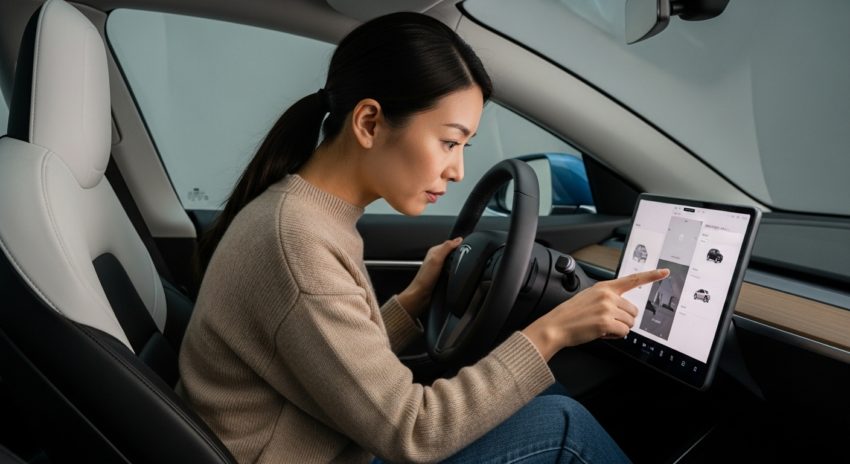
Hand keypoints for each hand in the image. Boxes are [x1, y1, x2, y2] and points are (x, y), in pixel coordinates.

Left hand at [397, 237, 463, 317]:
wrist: (421, 294)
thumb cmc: (425, 278)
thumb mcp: (436, 259)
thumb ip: (446, 247)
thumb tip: (458, 239)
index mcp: (435, 251)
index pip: (451, 243)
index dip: (459, 244)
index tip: (467, 247)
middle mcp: (437, 258)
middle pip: (453, 252)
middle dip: (460, 254)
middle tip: (466, 257)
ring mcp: (440, 267)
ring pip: (454, 262)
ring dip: (458, 264)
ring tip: (462, 266)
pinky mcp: (443, 275)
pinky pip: (453, 270)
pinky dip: (456, 271)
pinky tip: (458, 273)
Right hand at [522, 268, 669, 360]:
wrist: (556, 326)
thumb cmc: (570, 314)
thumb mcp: (588, 297)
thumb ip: (607, 298)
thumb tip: (623, 308)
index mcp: (604, 287)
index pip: (632, 279)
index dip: (651, 275)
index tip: (664, 272)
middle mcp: (607, 296)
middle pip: (633, 310)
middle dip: (623, 319)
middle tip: (607, 322)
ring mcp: (607, 309)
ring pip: (629, 323)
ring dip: (618, 328)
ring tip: (601, 327)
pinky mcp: (606, 323)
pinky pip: (623, 332)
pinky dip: (615, 336)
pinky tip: (602, 333)